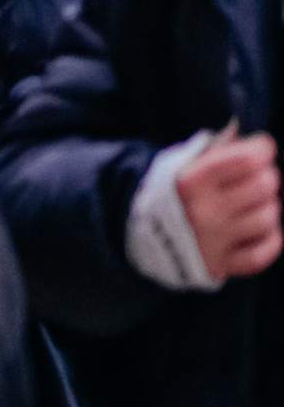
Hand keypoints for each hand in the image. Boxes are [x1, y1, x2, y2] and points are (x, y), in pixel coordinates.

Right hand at [177, 131, 283, 279]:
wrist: (137, 232)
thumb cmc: (167, 191)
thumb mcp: (180, 163)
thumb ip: (215, 151)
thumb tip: (255, 141)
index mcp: (191, 182)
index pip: (249, 159)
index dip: (263, 148)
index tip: (261, 148)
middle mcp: (203, 212)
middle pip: (264, 187)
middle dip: (267, 177)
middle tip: (257, 176)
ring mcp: (213, 241)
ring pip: (268, 218)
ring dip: (268, 207)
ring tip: (254, 203)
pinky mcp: (219, 264)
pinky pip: (262, 253)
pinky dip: (269, 239)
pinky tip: (259, 229)